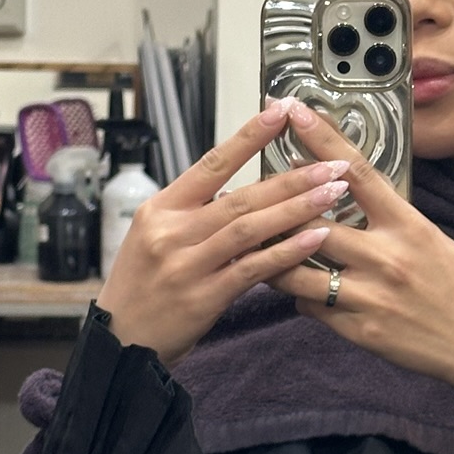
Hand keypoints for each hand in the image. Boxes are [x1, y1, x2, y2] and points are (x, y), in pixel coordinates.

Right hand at [98, 99, 350, 365]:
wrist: (120, 342)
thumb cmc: (142, 286)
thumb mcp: (154, 237)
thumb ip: (195, 214)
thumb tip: (245, 192)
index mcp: (160, 208)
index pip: (211, 164)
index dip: (248, 137)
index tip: (281, 112)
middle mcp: (172, 231)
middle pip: (240, 196)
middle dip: (291, 178)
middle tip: (333, 165)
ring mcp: (187, 265)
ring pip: (249, 229)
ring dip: (296, 208)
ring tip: (333, 193)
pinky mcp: (203, 298)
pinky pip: (253, 269)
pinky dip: (287, 252)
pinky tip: (315, 238)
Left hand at [265, 102, 453, 391]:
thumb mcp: (432, 240)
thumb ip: (389, 219)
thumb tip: (347, 197)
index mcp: (409, 226)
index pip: (357, 172)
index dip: (321, 138)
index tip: (295, 112)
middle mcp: (387, 257)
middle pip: (312, 221)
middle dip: (280, 209)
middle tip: (259, 198)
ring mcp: (370, 296)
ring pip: (297, 270)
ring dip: (277, 258)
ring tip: (267, 250)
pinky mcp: (360, 330)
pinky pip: (311, 307)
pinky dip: (303, 297)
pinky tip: (307, 292)